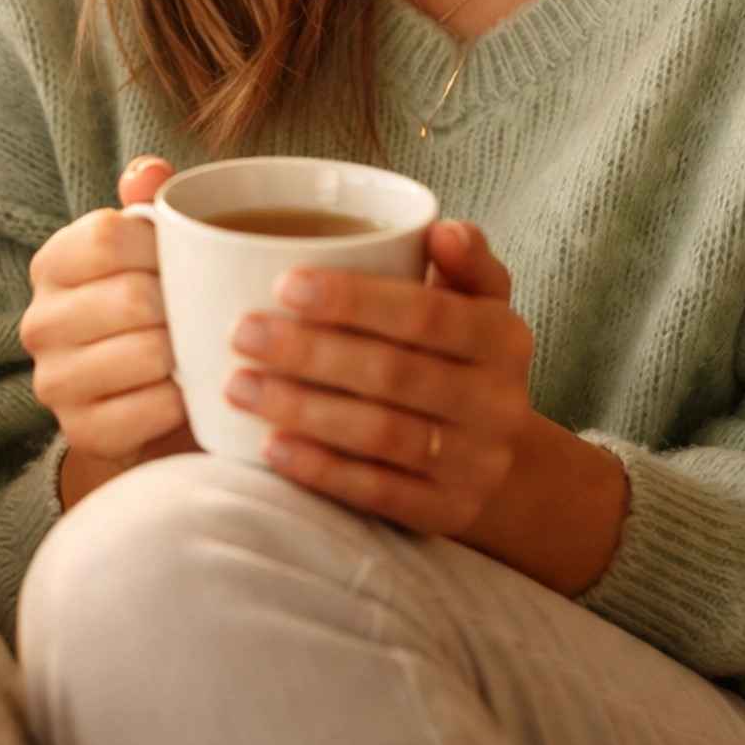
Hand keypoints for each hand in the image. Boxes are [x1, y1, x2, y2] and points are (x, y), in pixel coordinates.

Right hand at [22, 157, 197, 507]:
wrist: (151, 402)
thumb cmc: (158, 310)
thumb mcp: (155, 251)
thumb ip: (151, 203)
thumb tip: (150, 171)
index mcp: (53, 264)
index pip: (105, 236)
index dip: (162, 247)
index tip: (188, 261)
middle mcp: (39, 322)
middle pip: (132, 297)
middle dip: (184, 306)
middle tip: (207, 312)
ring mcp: (54, 381)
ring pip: (147, 354)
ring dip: (188, 354)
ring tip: (199, 349)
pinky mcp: (80, 431)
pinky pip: (152, 409)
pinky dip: (183, 400)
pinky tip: (188, 391)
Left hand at [225, 221, 533, 538]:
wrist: (494, 456)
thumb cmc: (459, 356)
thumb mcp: (476, 302)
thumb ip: (463, 259)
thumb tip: (439, 229)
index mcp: (504, 337)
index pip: (428, 315)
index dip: (356, 300)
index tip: (285, 283)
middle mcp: (499, 403)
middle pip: (395, 375)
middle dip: (311, 352)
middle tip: (242, 333)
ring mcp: (477, 464)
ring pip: (382, 434)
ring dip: (303, 410)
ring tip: (239, 386)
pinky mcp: (449, 514)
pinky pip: (379, 493)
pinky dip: (321, 469)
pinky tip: (270, 446)